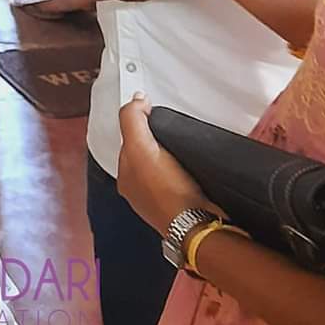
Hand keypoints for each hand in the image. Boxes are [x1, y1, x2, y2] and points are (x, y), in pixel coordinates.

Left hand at [117, 94, 215, 232]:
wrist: (199, 225)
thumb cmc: (167, 192)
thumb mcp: (141, 148)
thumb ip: (133, 121)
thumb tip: (137, 99)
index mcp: (125, 177)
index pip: (128, 141)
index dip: (138, 123)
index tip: (153, 111)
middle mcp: (140, 190)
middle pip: (146, 153)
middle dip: (156, 139)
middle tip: (172, 128)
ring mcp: (162, 198)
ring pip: (164, 165)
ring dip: (173, 154)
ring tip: (184, 143)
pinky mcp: (183, 202)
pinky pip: (181, 176)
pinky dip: (186, 167)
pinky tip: (193, 163)